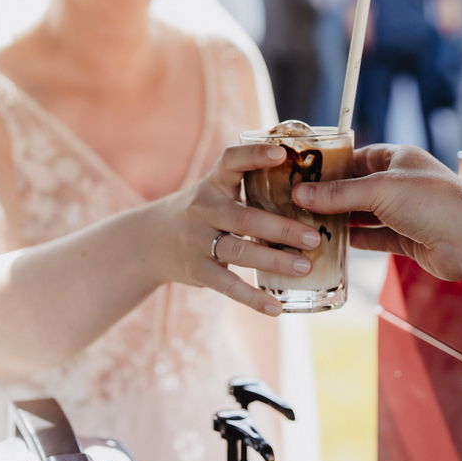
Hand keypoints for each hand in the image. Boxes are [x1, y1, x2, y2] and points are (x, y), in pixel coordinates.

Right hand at [147, 144, 320, 315]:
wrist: (149, 241)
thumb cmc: (200, 213)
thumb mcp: (214, 192)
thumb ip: (249, 188)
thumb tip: (311, 192)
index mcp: (213, 184)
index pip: (231, 161)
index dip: (254, 155)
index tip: (281, 152)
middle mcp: (203, 209)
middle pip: (245, 217)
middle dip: (282, 228)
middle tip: (313, 238)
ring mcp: (197, 241)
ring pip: (240, 250)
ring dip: (275, 260)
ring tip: (304, 267)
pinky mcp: (196, 270)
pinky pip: (227, 285)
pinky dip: (252, 298)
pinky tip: (275, 308)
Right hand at [291, 144, 461, 281]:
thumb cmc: (432, 201)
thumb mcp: (378, 190)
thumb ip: (338, 194)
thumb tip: (301, 194)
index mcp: (399, 159)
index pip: (359, 157)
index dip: (333, 166)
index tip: (306, 175)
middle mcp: (402, 183)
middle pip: (359, 188)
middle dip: (332, 196)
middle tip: (301, 203)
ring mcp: (406, 212)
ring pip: (366, 215)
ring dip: (342, 221)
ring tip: (311, 224)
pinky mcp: (408, 238)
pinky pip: (375, 238)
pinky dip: (356, 241)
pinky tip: (335, 244)